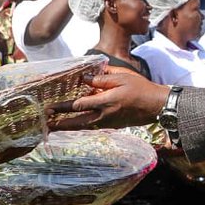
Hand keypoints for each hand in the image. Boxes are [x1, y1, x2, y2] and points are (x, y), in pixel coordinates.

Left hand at [54, 69, 169, 127]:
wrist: (156, 106)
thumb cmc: (141, 88)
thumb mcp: (122, 77)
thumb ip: (102, 78)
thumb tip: (85, 78)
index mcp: (105, 101)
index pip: (79, 105)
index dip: (63, 107)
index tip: (51, 107)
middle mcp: (104, 115)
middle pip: (78, 122)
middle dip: (61, 123)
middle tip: (47, 124)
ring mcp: (109, 122)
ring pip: (85, 126)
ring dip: (69, 127)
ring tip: (56, 127)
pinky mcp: (113, 125)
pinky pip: (94, 126)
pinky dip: (82, 126)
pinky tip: (75, 124)